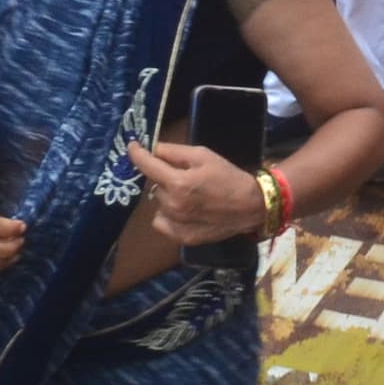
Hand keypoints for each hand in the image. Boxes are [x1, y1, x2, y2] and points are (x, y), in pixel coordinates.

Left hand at [126, 139, 267, 246]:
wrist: (250, 206)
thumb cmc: (228, 177)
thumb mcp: (203, 155)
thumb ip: (174, 151)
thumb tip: (151, 148)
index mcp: (178, 183)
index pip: (146, 166)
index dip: (136, 154)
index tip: (133, 147)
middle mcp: (173, 206)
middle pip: (154, 184)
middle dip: (163, 176)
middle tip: (182, 174)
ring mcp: (176, 224)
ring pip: (158, 202)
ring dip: (167, 195)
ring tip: (189, 194)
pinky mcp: (181, 237)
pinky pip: (161, 221)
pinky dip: (167, 214)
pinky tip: (185, 210)